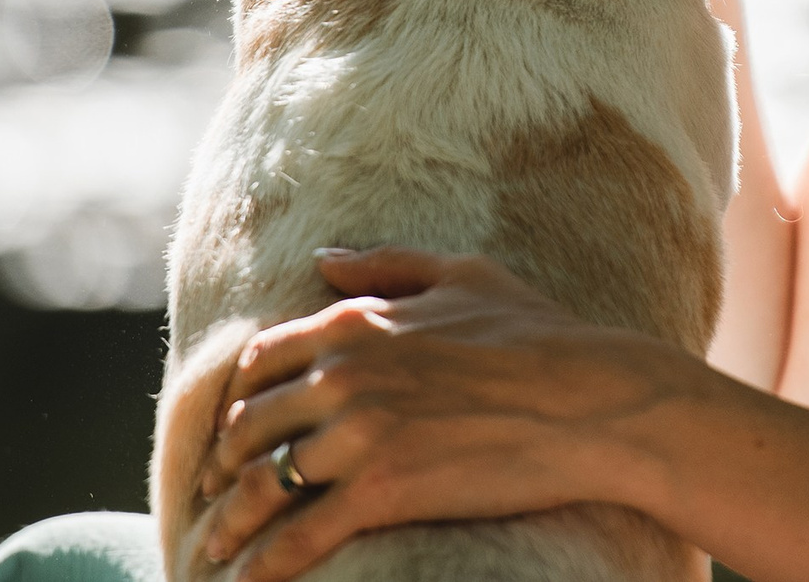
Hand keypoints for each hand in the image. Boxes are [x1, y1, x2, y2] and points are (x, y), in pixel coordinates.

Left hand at [192, 246, 703, 581]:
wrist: (592, 399)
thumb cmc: (539, 333)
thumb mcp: (462, 274)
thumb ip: (385, 266)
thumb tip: (323, 260)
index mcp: (357, 322)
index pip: (263, 361)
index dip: (241, 398)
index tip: (236, 428)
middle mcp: (344, 374)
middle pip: (251, 425)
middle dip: (224, 464)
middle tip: (216, 494)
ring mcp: (360, 434)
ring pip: (264, 484)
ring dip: (231, 521)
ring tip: (216, 547)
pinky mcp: (383, 490)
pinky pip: (302, 535)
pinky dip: (267, 562)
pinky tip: (251, 581)